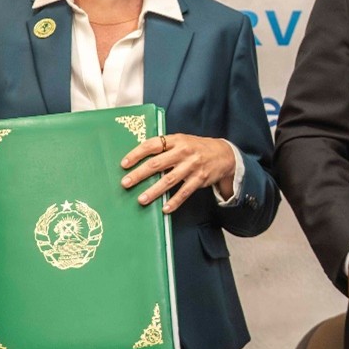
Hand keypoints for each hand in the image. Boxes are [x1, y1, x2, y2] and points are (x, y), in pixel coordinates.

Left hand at [121, 134, 235, 212]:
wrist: (224, 154)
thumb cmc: (196, 148)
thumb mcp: (182, 141)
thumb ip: (165, 148)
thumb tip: (140, 159)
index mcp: (176, 140)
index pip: (152, 145)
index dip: (137, 154)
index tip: (124, 164)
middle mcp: (184, 152)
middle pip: (158, 163)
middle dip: (140, 174)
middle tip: (125, 183)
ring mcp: (192, 166)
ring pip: (169, 180)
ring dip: (154, 191)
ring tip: (141, 200)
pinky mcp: (200, 179)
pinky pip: (185, 192)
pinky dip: (175, 201)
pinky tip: (165, 208)